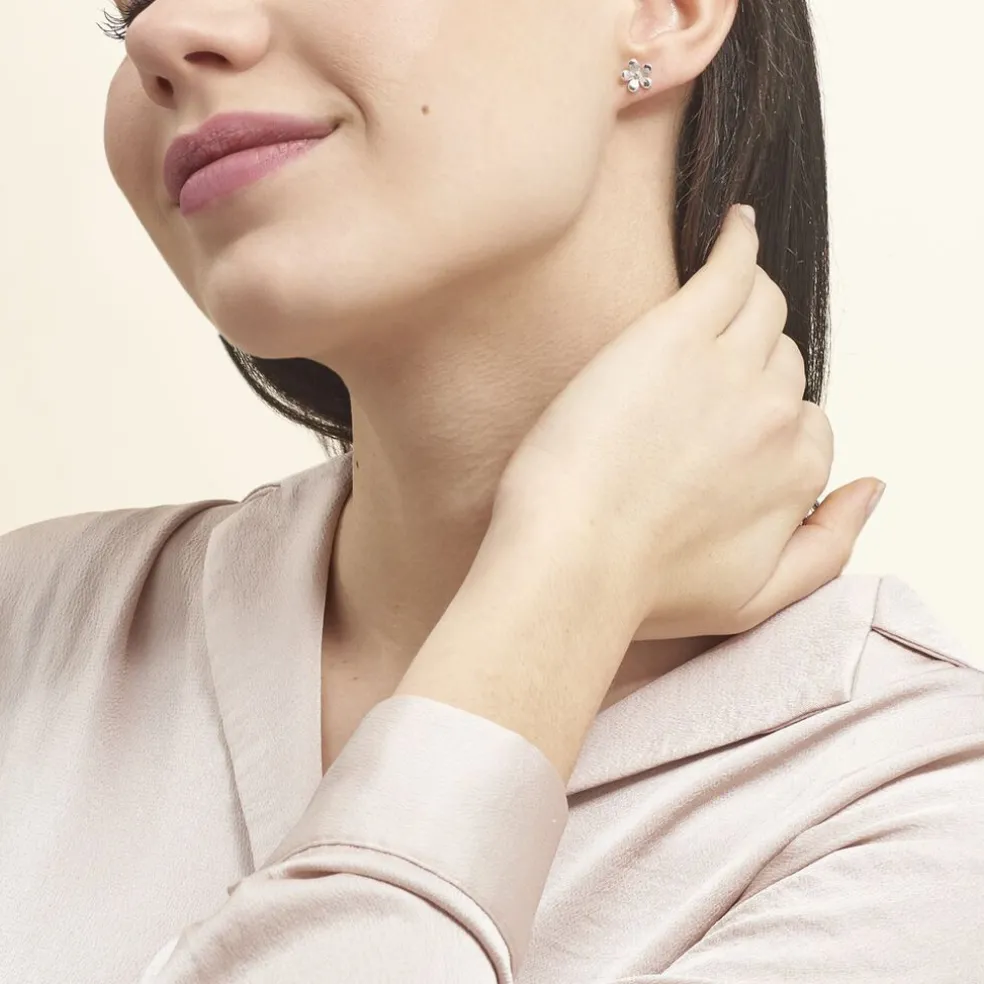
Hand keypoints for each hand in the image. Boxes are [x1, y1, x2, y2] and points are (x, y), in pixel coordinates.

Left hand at [494, 204, 883, 641]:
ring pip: (762, 310)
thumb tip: (874, 488)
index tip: (720, 427)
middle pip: (781, 364)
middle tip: (701, 377)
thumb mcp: (761, 599)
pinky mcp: (676, 333)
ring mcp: (729, 366)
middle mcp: (776, 412)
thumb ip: (833, 546)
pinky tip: (732, 226)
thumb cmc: (647, 587)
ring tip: (723, 295)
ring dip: (750, 301)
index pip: (804, 422)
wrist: (572, 561)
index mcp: (798, 469)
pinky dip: (737, 241)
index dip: (763, 424)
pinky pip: (729, 268)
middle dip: (752, 368)